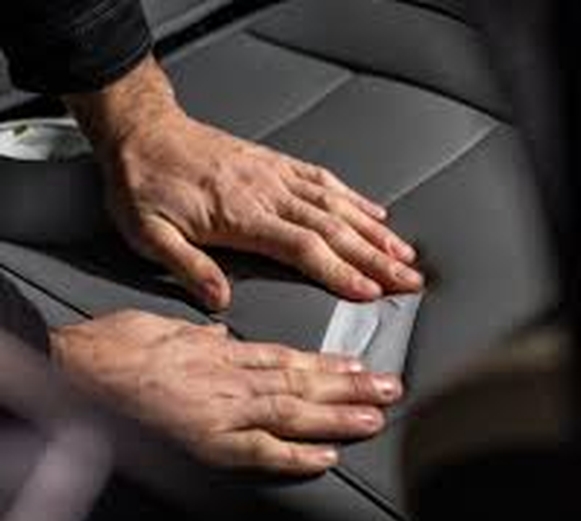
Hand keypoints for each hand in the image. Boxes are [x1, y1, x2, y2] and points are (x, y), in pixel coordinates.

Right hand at [50, 311, 402, 475]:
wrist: (76, 371)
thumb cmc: (110, 349)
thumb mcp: (160, 326)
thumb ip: (198, 332)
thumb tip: (220, 331)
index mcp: (221, 352)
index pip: (287, 357)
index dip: (325, 362)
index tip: (355, 363)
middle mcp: (233, 379)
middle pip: (303, 381)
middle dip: (350, 385)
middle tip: (388, 386)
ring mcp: (225, 410)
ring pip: (295, 410)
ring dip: (339, 414)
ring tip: (375, 416)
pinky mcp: (209, 442)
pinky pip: (262, 451)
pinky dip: (296, 455)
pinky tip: (326, 458)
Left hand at [64, 56, 423, 310]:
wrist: (144, 132)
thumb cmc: (145, 184)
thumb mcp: (148, 234)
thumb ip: (188, 267)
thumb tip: (220, 300)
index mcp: (241, 216)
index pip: (305, 248)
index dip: (342, 272)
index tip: (371, 291)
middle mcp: (268, 193)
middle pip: (335, 229)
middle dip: (377, 257)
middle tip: (408, 278)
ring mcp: (277, 175)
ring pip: (338, 205)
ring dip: (376, 231)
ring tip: (405, 252)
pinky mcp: (277, 163)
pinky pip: (324, 179)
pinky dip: (355, 197)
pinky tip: (374, 212)